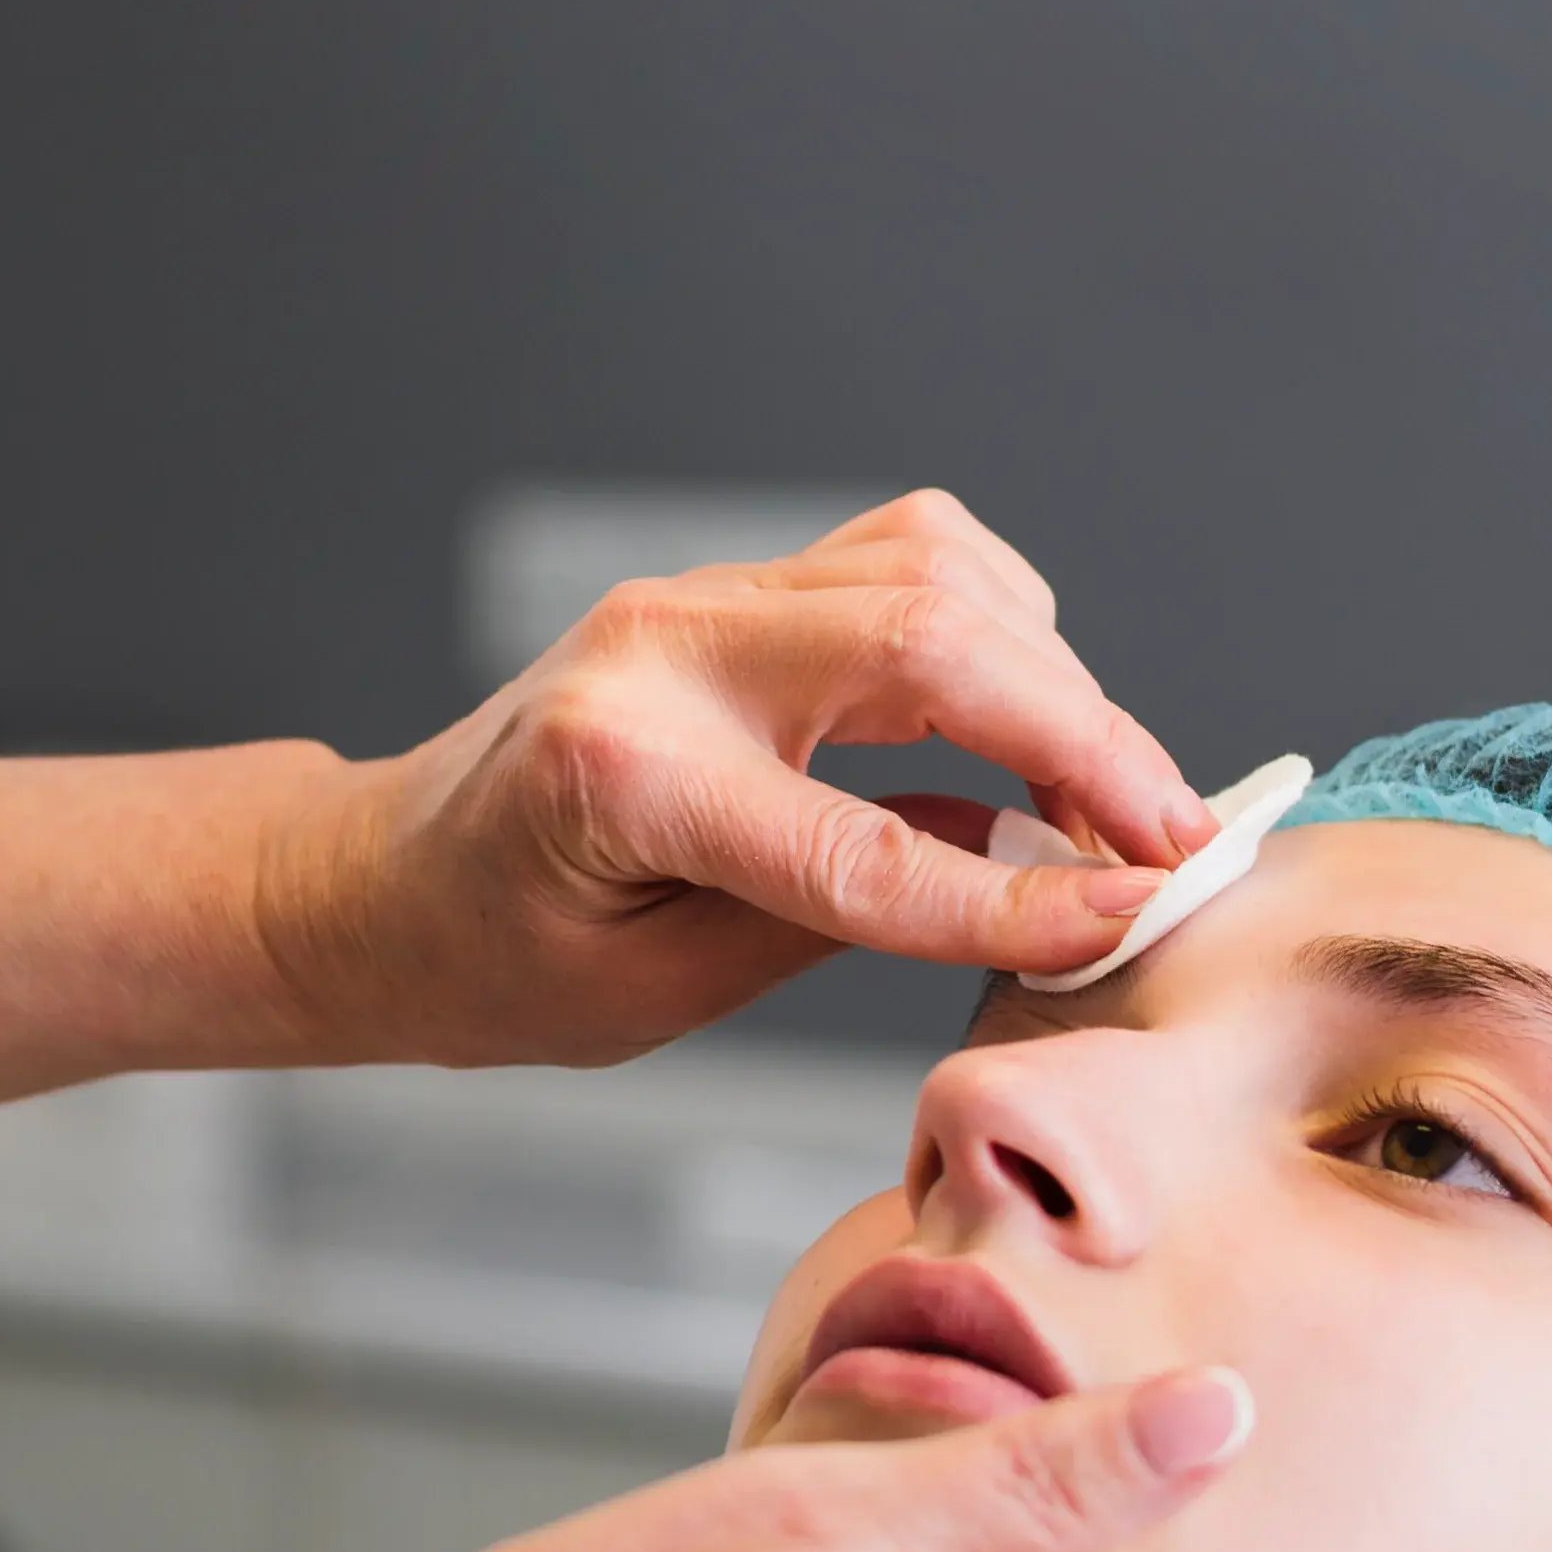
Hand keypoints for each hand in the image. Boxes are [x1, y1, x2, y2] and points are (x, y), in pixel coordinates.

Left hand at [253, 491, 1218, 1064]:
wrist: (377, 880)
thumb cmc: (493, 960)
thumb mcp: (659, 994)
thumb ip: (846, 920)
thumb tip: (1043, 878)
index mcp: (622, 775)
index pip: (866, 842)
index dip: (1018, 890)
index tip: (1136, 914)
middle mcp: (662, 651)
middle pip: (931, 644)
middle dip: (1085, 740)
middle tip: (1174, 843)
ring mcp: (696, 596)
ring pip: (934, 572)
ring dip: (1055, 674)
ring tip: (1112, 796)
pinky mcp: (731, 585)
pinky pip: (904, 557)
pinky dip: (998, 625)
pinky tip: (1026, 715)